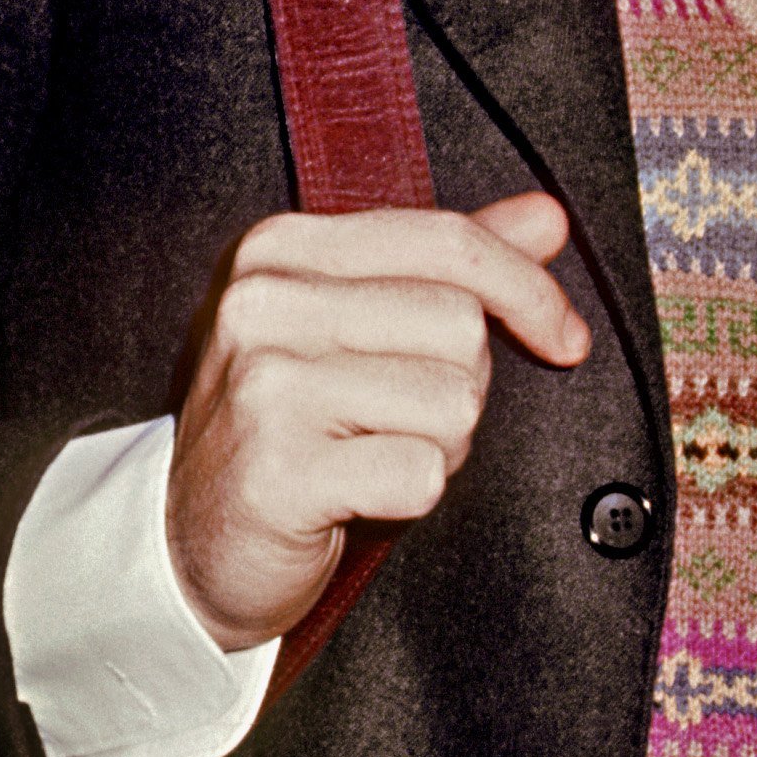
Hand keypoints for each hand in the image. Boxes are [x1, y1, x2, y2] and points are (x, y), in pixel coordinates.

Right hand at [167, 193, 590, 648]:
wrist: (192, 540)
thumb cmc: (289, 424)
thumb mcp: (358, 321)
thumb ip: (450, 265)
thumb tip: (546, 216)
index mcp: (284, 249)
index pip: (448, 240)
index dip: (529, 290)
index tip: (564, 336)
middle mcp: (265, 304)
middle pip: (460, 324)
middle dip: (461, 384)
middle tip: (400, 417)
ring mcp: (266, 387)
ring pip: (453, 401)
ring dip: (439, 444)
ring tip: (372, 452)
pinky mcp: (280, 471)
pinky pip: (423, 472)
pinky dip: (413, 494)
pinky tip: (359, 493)